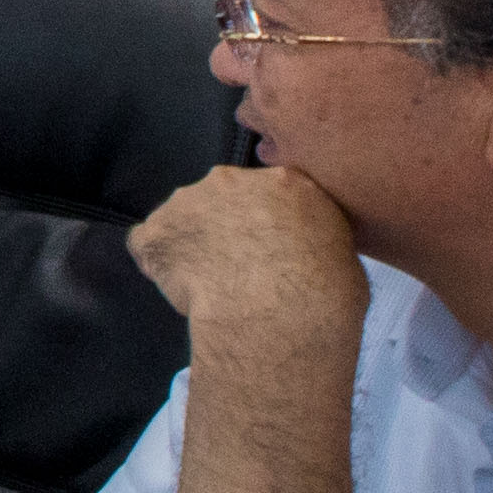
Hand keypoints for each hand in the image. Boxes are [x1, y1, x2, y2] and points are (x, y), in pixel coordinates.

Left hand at [129, 161, 372, 361]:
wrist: (279, 313)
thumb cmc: (326, 291)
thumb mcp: (344, 255)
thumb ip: (316, 238)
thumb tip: (308, 251)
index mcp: (285, 182)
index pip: (268, 191)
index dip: (264, 221)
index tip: (267, 246)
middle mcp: (231, 180)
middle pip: (220, 198)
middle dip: (224, 227)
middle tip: (237, 267)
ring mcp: (187, 202)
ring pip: (182, 219)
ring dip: (191, 243)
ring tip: (210, 283)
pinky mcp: (156, 233)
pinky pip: (148, 245)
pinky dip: (157, 263)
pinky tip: (180, 289)